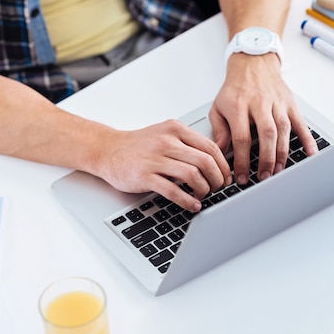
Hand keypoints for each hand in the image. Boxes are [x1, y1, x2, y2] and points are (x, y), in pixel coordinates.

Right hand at [95, 119, 231, 211]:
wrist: (107, 150)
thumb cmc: (136, 146)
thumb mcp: (164, 134)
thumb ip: (186, 143)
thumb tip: (213, 162)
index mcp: (175, 129)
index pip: (210, 147)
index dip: (223, 166)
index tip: (225, 177)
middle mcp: (166, 142)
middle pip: (205, 162)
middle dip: (217, 180)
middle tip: (218, 189)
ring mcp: (155, 159)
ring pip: (193, 175)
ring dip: (204, 190)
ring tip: (204, 196)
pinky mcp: (145, 176)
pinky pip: (174, 190)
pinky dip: (187, 200)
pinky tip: (192, 204)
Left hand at [209, 53, 317, 185]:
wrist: (253, 64)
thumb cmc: (234, 89)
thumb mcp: (218, 108)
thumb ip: (219, 131)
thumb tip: (219, 154)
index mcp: (238, 106)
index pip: (241, 137)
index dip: (242, 160)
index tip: (241, 176)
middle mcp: (259, 104)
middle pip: (266, 134)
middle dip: (266, 159)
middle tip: (263, 177)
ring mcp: (277, 104)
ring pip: (284, 130)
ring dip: (282, 153)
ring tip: (277, 171)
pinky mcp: (290, 104)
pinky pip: (301, 123)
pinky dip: (307, 139)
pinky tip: (310, 153)